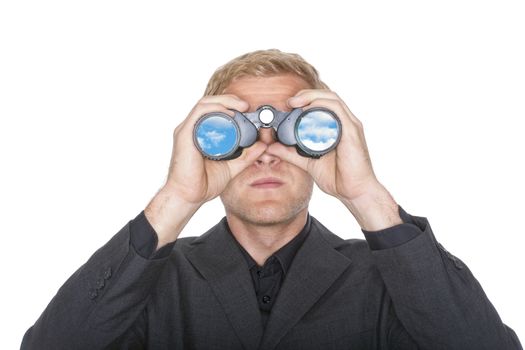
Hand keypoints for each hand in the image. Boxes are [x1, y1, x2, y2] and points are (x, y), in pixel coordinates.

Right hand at [165, 94, 266, 203]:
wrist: (189, 196)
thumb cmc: (204, 183)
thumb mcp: (232, 167)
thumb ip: (247, 156)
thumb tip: (263, 145)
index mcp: (201, 133)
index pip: (214, 111)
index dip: (231, 105)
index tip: (248, 110)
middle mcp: (193, 129)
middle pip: (210, 103)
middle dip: (230, 100)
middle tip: (246, 106)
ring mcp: (187, 130)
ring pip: (205, 104)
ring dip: (224, 101)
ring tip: (240, 106)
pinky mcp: (184, 135)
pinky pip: (199, 113)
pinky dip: (214, 108)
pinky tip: (227, 112)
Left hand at [266, 89, 401, 230]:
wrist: (354, 192)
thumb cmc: (339, 178)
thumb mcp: (308, 163)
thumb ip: (290, 154)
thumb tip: (271, 147)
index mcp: (336, 127)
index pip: (322, 103)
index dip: (304, 99)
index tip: (287, 106)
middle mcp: (344, 123)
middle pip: (326, 96)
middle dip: (306, 94)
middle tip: (289, 102)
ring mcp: (350, 125)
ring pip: (332, 99)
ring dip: (312, 96)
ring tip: (295, 102)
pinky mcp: (352, 131)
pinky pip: (338, 110)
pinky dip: (322, 105)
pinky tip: (309, 109)